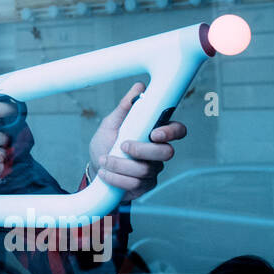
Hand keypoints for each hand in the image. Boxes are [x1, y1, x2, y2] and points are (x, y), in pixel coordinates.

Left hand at [88, 82, 186, 200]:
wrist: (95, 167)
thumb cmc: (106, 142)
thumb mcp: (112, 123)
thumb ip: (125, 107)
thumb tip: (139, 87)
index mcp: (154, 133)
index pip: (177, 130)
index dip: (171, 132)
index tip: (154, 133)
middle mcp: (158, 151)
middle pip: (166, 153)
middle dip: (142, 150)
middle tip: (122, 146)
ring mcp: (153, 170)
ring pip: (146, 170)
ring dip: (121, 165)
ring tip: (104, 160)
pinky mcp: (144, 186)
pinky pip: (135, 184)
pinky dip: (116, 178)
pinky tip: (105, 173)